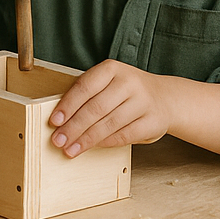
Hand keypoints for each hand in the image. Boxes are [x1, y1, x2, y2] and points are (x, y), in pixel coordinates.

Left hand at [49, 60, 170, 155]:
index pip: (85, 86)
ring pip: (109, 123)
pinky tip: (93, 147)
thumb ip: (88, 96)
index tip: (54, 121)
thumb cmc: (127, 92)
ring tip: (71, 149)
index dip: (68, 105)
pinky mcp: (152, 121)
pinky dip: (106, 142)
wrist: (165, 98)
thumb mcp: (108, 83)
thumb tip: (60, 119)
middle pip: (96, 107)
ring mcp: (143, 101)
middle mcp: (129, 82)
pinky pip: (124, 135)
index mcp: (113, 68)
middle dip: (74, 127)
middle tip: (58, 141)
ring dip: (87, 139)